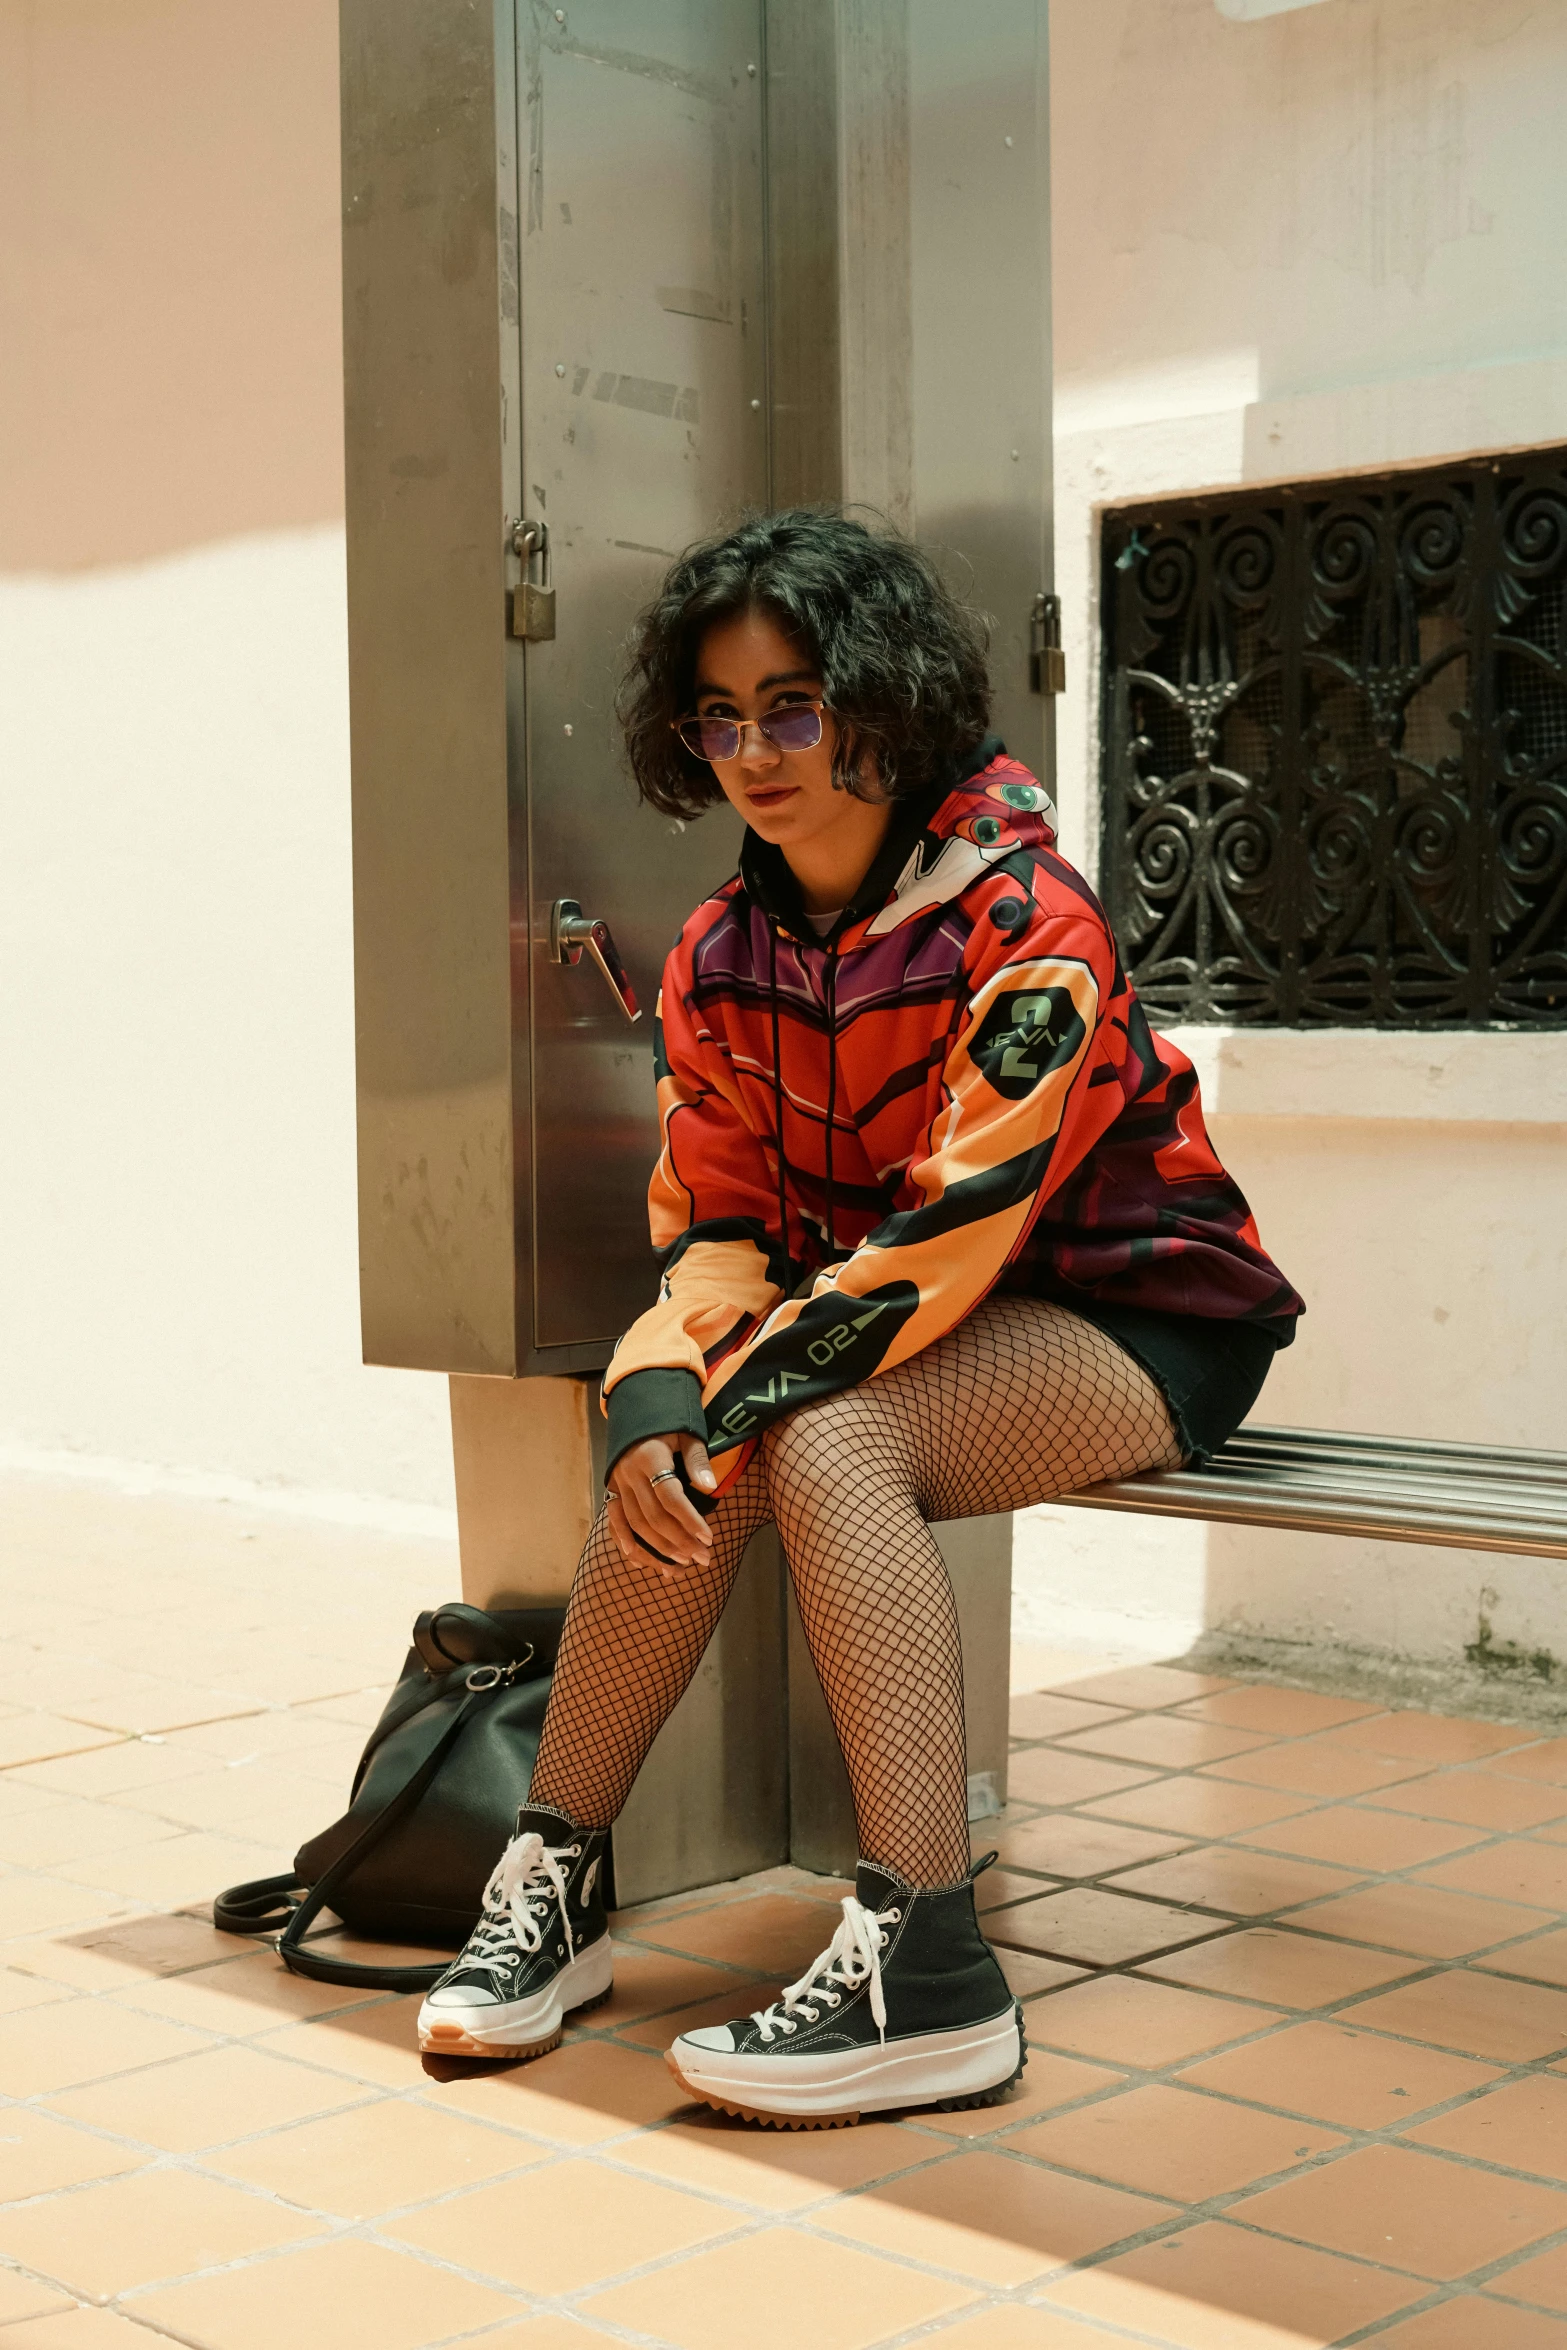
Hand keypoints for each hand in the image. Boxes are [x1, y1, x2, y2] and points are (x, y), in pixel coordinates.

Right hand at [606, 1433, 717, 1580]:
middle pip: (653, 1517)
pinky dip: (625, 1542)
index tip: (709, 1538)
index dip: (689, 1519)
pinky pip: (614, 1521)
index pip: (670, 1496)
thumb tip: (710, 1487)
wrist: (636, 1404)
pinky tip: (641, 1562)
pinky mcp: (610, 1488)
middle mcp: (629, 1473)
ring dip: (658, 1549)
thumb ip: (697, 1459)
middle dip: (679, 1541)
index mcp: (650, 1456)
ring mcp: (617, 1483)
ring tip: (681, 1566)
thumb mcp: (686, 1431)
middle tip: (702, 1559)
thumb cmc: (668, 1420)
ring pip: (634, 1524)